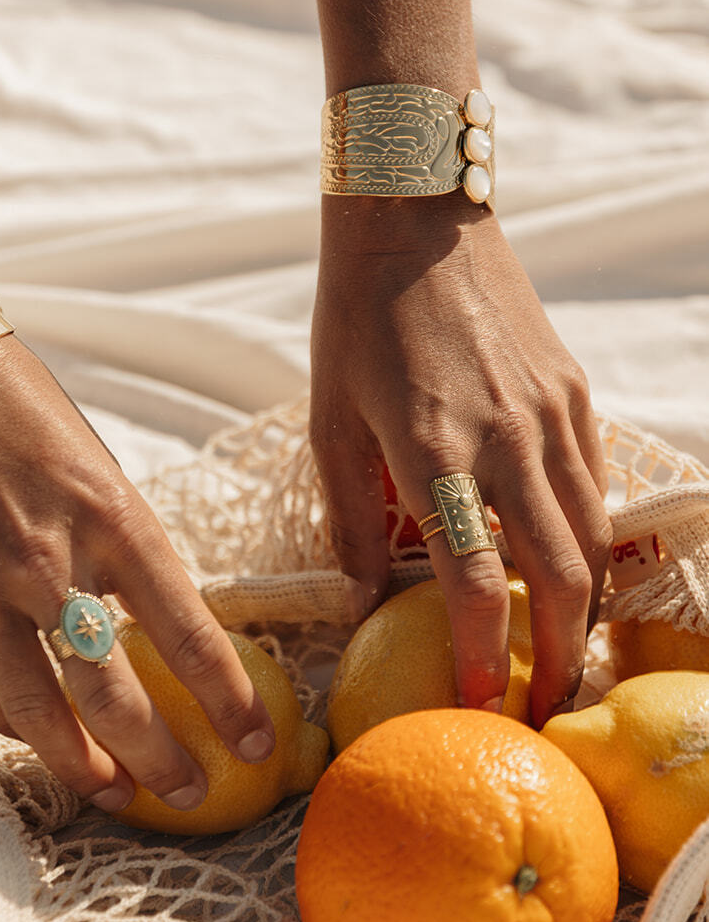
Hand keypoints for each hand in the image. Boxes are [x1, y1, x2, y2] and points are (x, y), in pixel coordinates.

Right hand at [0, 335, 274, 809]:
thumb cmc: (23, 408)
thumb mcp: (97, 471)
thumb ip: (122, 550)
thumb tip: (153, 629)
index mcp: (113, 517)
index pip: (187, 632)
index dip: (228, 700)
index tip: (259, 744)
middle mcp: (50, 561)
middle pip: (110, 695)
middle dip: (157, 760)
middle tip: (187, 797)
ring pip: (33, 710)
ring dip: (78, 766)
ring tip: (112, 795)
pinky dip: (9, 721)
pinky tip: (35, 738)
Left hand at [309, 193, 611, 728]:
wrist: (415, 216)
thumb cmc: (356, 318)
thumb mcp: (328, 418)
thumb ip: (349, 517)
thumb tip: (360, 601)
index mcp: (433, 447)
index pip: (475, 578)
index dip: (483, 654)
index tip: (481, 705)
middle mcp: (507, 435)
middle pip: (562, 572)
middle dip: (557, 652)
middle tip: (542, 704)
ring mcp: (551, 410)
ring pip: (593, 533)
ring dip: (582, 604)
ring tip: (559, 649)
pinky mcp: (573, 388)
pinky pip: (593, 481)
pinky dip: (588, 534)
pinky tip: (566, 561)